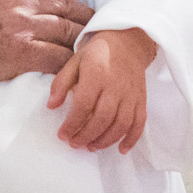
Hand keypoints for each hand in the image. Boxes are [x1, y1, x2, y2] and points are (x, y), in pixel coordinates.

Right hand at [0, 0, 94, 119]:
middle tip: (82, 23)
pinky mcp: (18, 57)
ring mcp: (19, 27)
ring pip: (68, 30)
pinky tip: (68, 66)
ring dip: (77, 38)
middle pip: (67, 1)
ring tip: (81, 46)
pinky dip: (68, 62)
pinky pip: (59, 57)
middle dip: (78, 13)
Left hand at [47, 27, 155, 152]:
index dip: (72, 123)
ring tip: (91, 147)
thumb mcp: (74, 62)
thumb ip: (61, 83)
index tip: (62, 135)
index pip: (83, 104)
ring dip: (105, 140)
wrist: (127, 42)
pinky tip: (120, 150)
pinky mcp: (141, 99)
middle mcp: (116, 85)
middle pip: (103, 118)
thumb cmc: (97, 54)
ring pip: (121, 124)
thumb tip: (51, 106)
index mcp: (97, 73)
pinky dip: (132, 139)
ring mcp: (131, 94)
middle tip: (74, 144)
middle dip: (87, 135)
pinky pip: (140, 122)